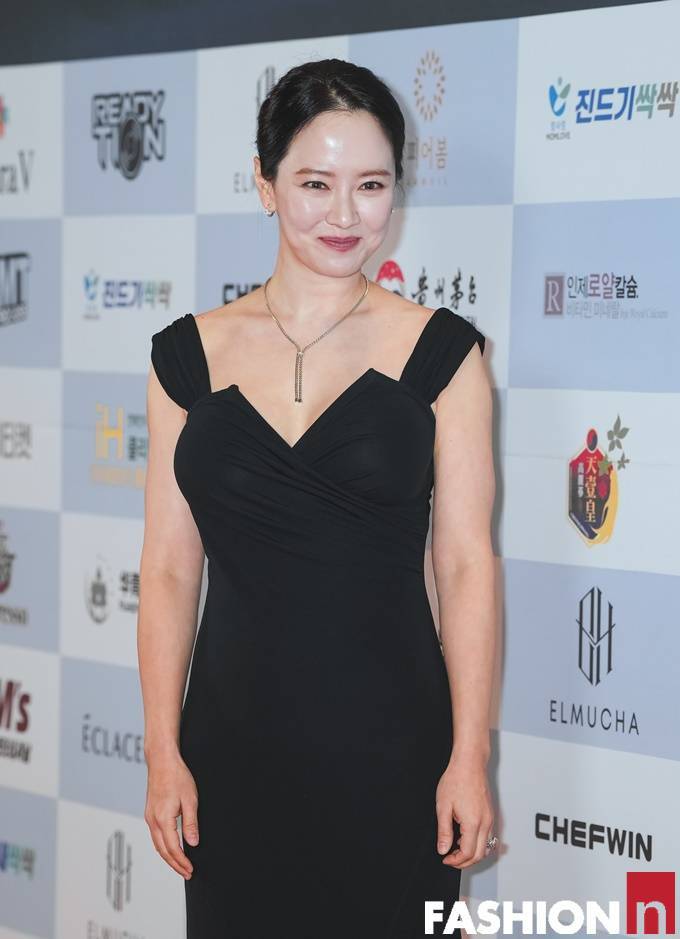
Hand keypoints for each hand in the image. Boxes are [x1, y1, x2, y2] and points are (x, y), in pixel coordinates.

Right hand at [144, 748, 198, 879]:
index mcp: (163, 819)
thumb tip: (193, 844)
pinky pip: (155, 836)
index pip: (172, 848)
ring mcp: (149, 817)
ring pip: (157, 844)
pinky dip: (163, 846)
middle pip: (162, 850)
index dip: (182, 862)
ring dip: (168, 857)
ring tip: (180, 865)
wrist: (162, 761)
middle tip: (187, 873)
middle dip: (175, 864)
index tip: (190, 870)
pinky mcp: (150, 813)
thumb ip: (190, 823)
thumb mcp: (190, 799)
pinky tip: (171, 848)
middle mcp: (153, 820)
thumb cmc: (177, 776)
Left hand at [435, 754, 494, 868]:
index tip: (445, 859)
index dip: (456, 861)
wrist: (469, 763)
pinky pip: (488, 836)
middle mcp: (485, 822)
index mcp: (473, 823)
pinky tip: (465, 838)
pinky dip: (478, 843)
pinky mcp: (490, 814)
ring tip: (457, 849)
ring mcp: (490, 818)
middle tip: (451, 859)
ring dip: (473, 853)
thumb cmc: (456, 780)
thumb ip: (443, 831)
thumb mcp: (443, 807)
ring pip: (486, 847)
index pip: (468, 853)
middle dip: (465, 862)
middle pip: (480, 854)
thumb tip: (443, 849)